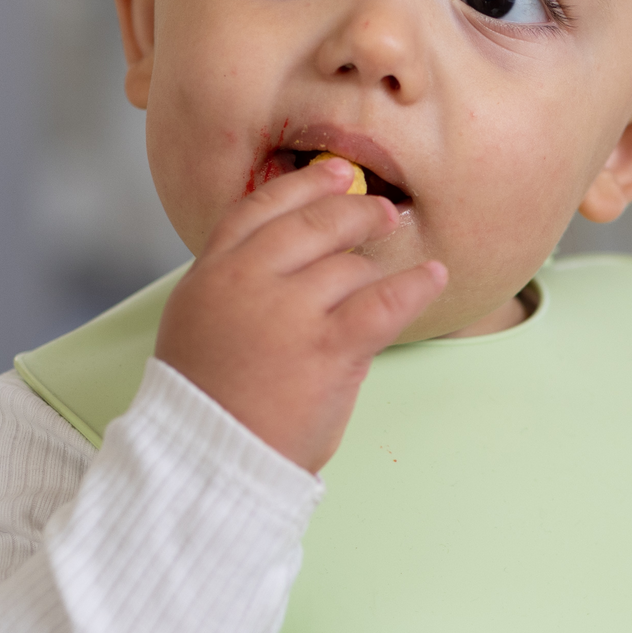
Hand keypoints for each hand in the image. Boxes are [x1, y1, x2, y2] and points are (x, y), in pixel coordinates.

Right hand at [155, 158, 446, 471]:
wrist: (209, 458)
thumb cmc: (208, 399)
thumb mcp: (198, 320)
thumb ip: (236, 279)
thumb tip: (289, 251)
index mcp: (212, 271)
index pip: (262, 206)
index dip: (305, 185)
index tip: (335, 175)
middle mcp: (248, 280)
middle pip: (313, 223)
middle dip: (355, 211)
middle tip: (381, 212)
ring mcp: (290, 312)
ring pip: (351, 265)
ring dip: (377, 269)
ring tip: (397, 272)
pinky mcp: (329, 347)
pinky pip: (386, 300)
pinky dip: (415, 286)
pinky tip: (432, 277)